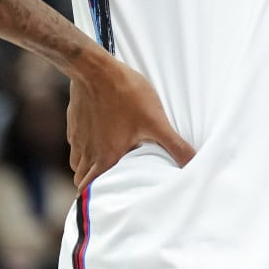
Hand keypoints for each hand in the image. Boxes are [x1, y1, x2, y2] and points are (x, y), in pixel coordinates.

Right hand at [66, 52, 194, 187]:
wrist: (95, 68)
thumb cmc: (126, 94)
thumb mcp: (156, 121)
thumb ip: (175, 146)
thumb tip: (193, 164)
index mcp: (105, 158)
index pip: (90, 191)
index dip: (97, 198)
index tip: (111, 200)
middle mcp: (87, 152)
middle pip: (82, 179)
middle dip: (93, 185)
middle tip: (110, 184)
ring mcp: (77, 137)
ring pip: (77, 163)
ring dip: (88, 167)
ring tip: (107, 164)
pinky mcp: (74, 123)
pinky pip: (76, 144)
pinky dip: (84, 148)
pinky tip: (100, 140)